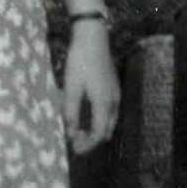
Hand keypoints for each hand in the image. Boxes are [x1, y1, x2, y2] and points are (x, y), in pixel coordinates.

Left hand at [63, 23, 119, 153]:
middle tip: (76, 142)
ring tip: (82, 132)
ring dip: (97, 129)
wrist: (93, 37)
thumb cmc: (80, 61)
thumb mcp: (71, 87)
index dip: (87, 144)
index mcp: (104, 103)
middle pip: (106, 129)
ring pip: (110, 120)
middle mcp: (113, 101)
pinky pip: (110, 110)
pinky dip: (100, 119)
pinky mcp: (113, 86)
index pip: (98, 133)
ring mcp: (115, 93)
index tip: (74, 149)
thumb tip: (71, 132)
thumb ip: (71, 111)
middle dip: (92, 139)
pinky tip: (89, 116)